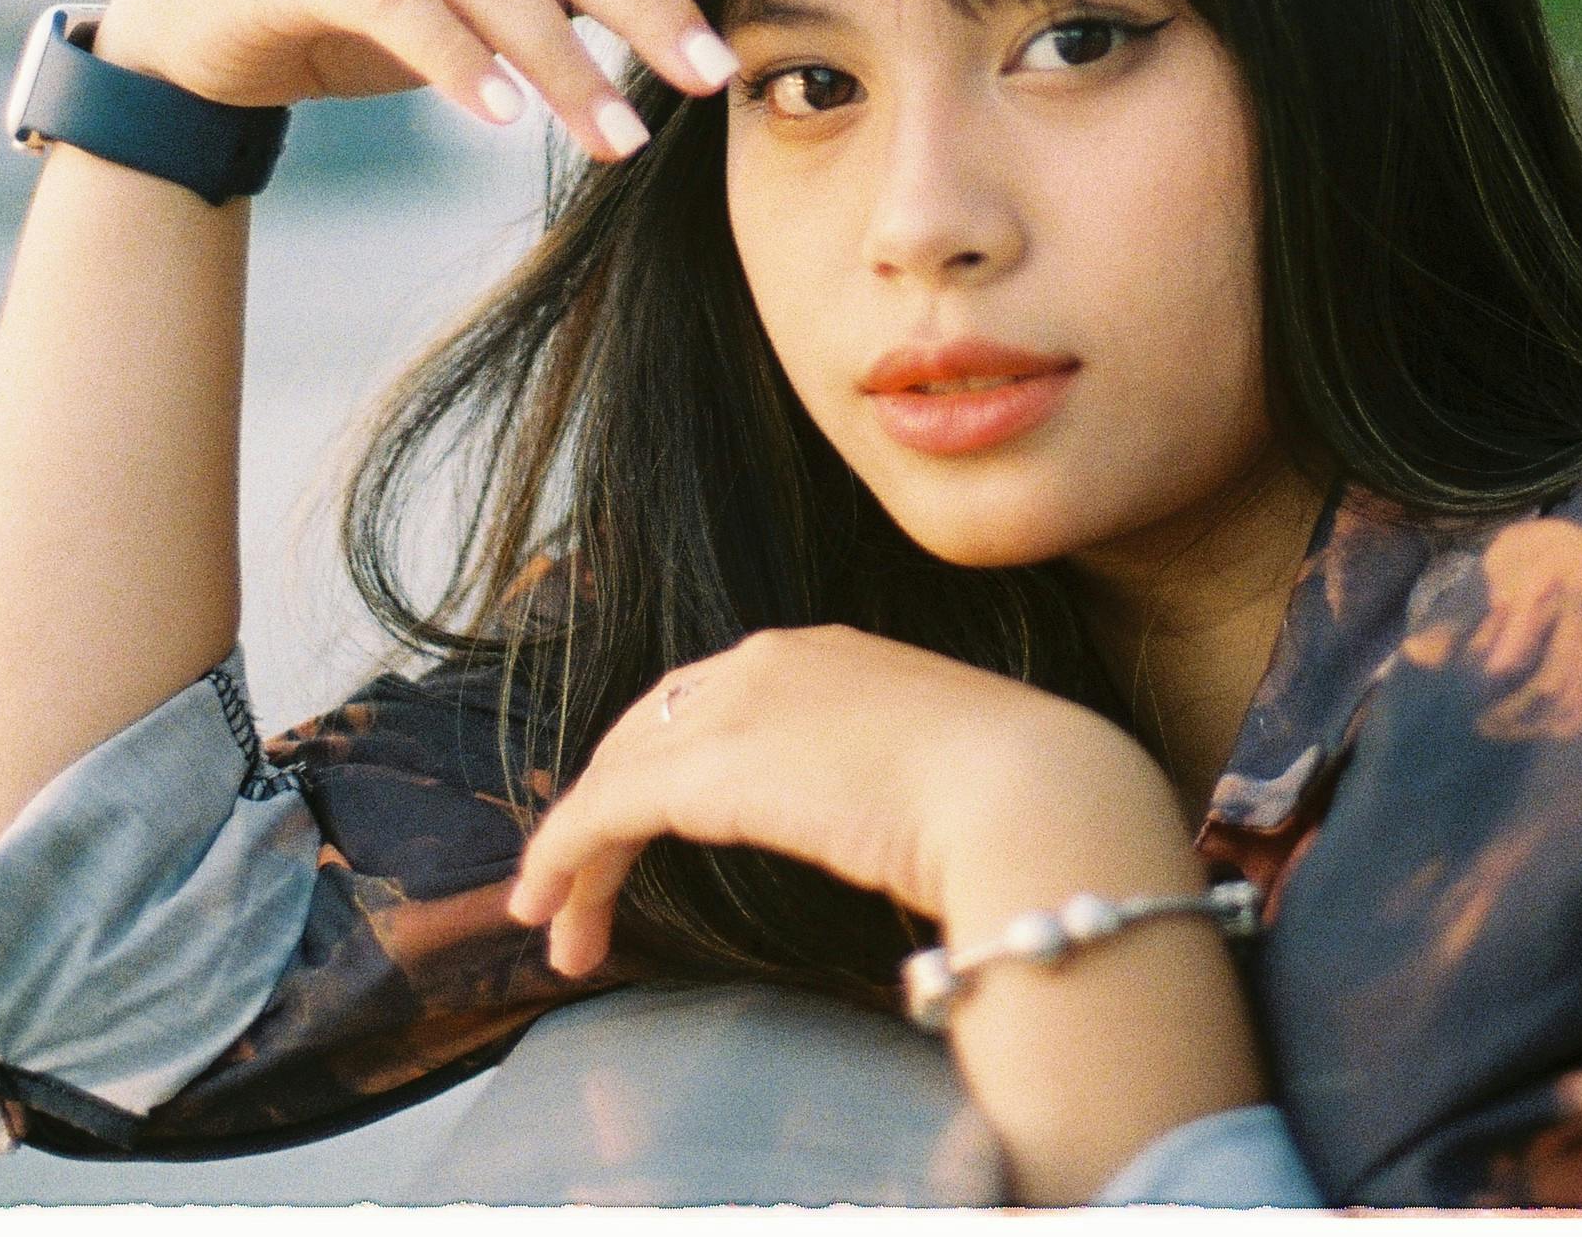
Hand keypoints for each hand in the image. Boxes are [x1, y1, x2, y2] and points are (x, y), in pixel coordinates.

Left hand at [499, 626, 1192, 981]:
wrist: (1034, 795)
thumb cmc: (1020, 803)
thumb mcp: (942, 772)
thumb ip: (895, 786)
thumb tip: (902, 837)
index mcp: (827, 653)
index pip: (709, 699)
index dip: (661, 763)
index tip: (641, 826)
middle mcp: (767, 659)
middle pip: (647, 732)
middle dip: (605, 808)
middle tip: (578, 886)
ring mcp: (733, 709)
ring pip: (615, 775)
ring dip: (575, 855)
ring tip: (555, 928)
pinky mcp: (704, 771)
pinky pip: (601, 813)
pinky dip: (562, 858)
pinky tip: (548, 911)